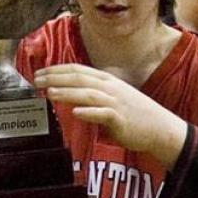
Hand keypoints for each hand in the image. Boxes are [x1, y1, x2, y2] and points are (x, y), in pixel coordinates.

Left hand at [33, 64, 186, 167]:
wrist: (160, 128)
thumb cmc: (134, 113)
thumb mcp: (112, 96)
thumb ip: (93, 94)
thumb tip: (70, 95)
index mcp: (106, 80)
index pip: (78, 70)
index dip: (57, 69)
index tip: (41, 72)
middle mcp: (110, 88)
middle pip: (79, 78)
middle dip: (56, 77)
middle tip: (37, 79)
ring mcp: (116, 102)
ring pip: (88, 94)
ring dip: (68, 92)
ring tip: (50, 92)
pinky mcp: (120, 119)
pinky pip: (103, 114)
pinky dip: (89, 112)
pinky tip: (76, 112)